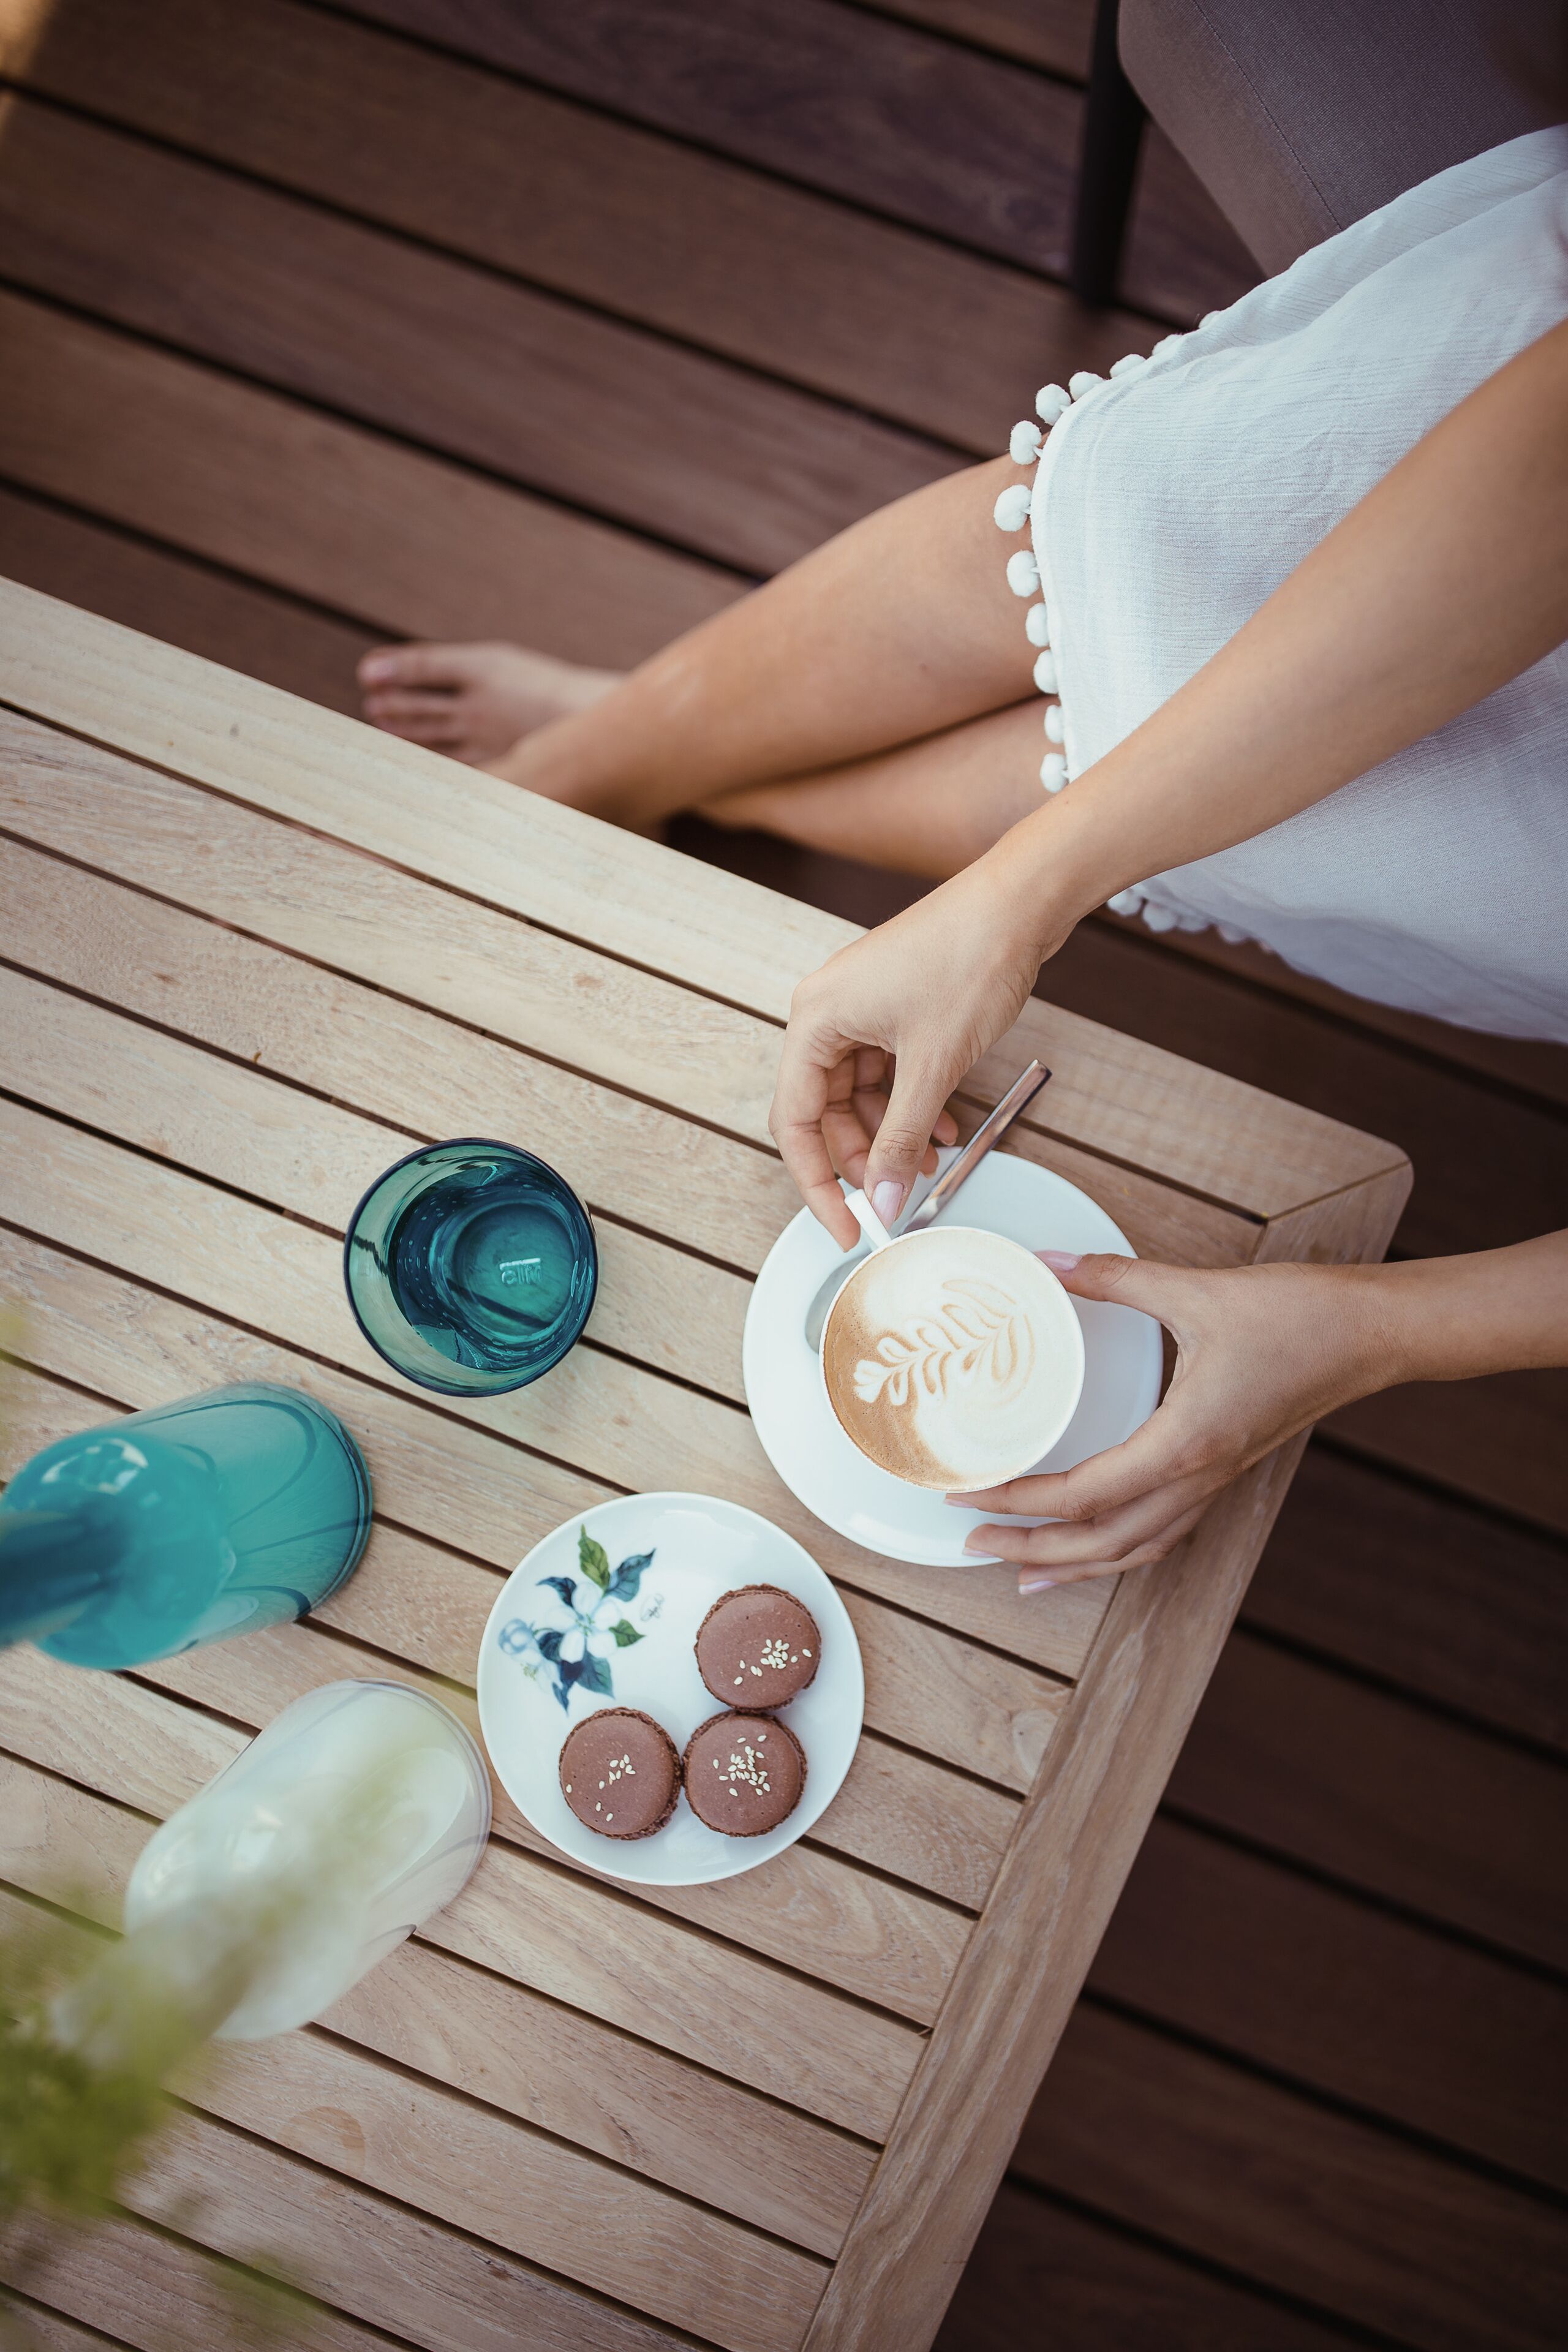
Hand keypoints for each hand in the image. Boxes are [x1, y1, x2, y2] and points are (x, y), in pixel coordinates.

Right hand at [770, 850, 1059, 1247]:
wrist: (1020, 901)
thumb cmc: (969, 959)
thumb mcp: (932, 1066)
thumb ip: (899, 1140)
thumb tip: (880, 1201)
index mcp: (815, 1020)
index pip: (794, 1123)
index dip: (817, 1183)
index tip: (844, 1227)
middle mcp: (826, 1012)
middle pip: (822, 1111)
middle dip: (861, 1158)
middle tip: (894, 1196)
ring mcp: (860, 1008)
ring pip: (858, 1096)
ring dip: (891, 1135)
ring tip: (930, 1163)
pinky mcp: (893, 1007)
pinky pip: (887, 1073)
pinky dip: (911, 1105)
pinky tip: (944, 1129)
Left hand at [956, 1252, 1395, 1591]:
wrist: (1372, 1334)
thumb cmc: (1298, 1316)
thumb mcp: (1196, 1290)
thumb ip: (1118, 1279)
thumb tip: (1053, 1263)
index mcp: (1183, 1443)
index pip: (1082, 1495)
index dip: (1018, 1501)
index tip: (967, 1495)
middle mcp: (1198, 1476)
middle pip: (1102, 1542)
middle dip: (1032, 1552)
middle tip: (972, 1545)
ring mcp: (1216, 1480)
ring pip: (1136, 1548)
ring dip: (1075, 1565)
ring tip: (1022, 1574)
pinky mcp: (1226, 1470)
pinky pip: (1164, 1529)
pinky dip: (1120, 1547)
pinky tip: (1098, 1546)